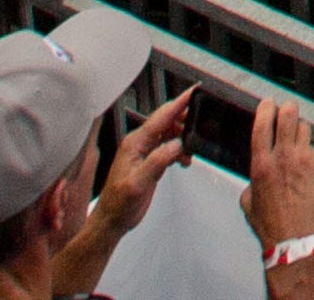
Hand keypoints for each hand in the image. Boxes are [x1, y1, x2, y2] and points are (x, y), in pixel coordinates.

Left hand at [73, 105, 190, 280]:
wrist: (112, 220)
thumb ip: (157, 161)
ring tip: (192, 149)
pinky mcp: (148, 162)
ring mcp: (143, 152)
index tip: (194, 92)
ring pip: (168, 133)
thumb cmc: (119, 204)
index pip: (161, 117)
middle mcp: (138, 144)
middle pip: (166, 121)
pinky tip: (183, 160)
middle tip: (201, 119)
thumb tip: (176, 145)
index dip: (179, 103)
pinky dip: (179, 150)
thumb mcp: (138, 183)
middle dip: (184, 118)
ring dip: (183, 137)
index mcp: (134, 143)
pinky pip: (167, 147)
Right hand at [244, 97, 313, 255]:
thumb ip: (253, 177)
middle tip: (286, 110)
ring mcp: (303, 161)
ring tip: (295, 136)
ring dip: (298, 129)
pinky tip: (303, 163)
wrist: (292, 239)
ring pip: (304, 128)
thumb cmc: (268, 223)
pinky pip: (313, 149)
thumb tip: (258, 168)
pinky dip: (308, 150)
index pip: (263, 124)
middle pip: (288, 116)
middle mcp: (283, 158)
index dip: (266, 108)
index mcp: (261, 164)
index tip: (267, 104)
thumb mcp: (248, 199)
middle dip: (287, 109)